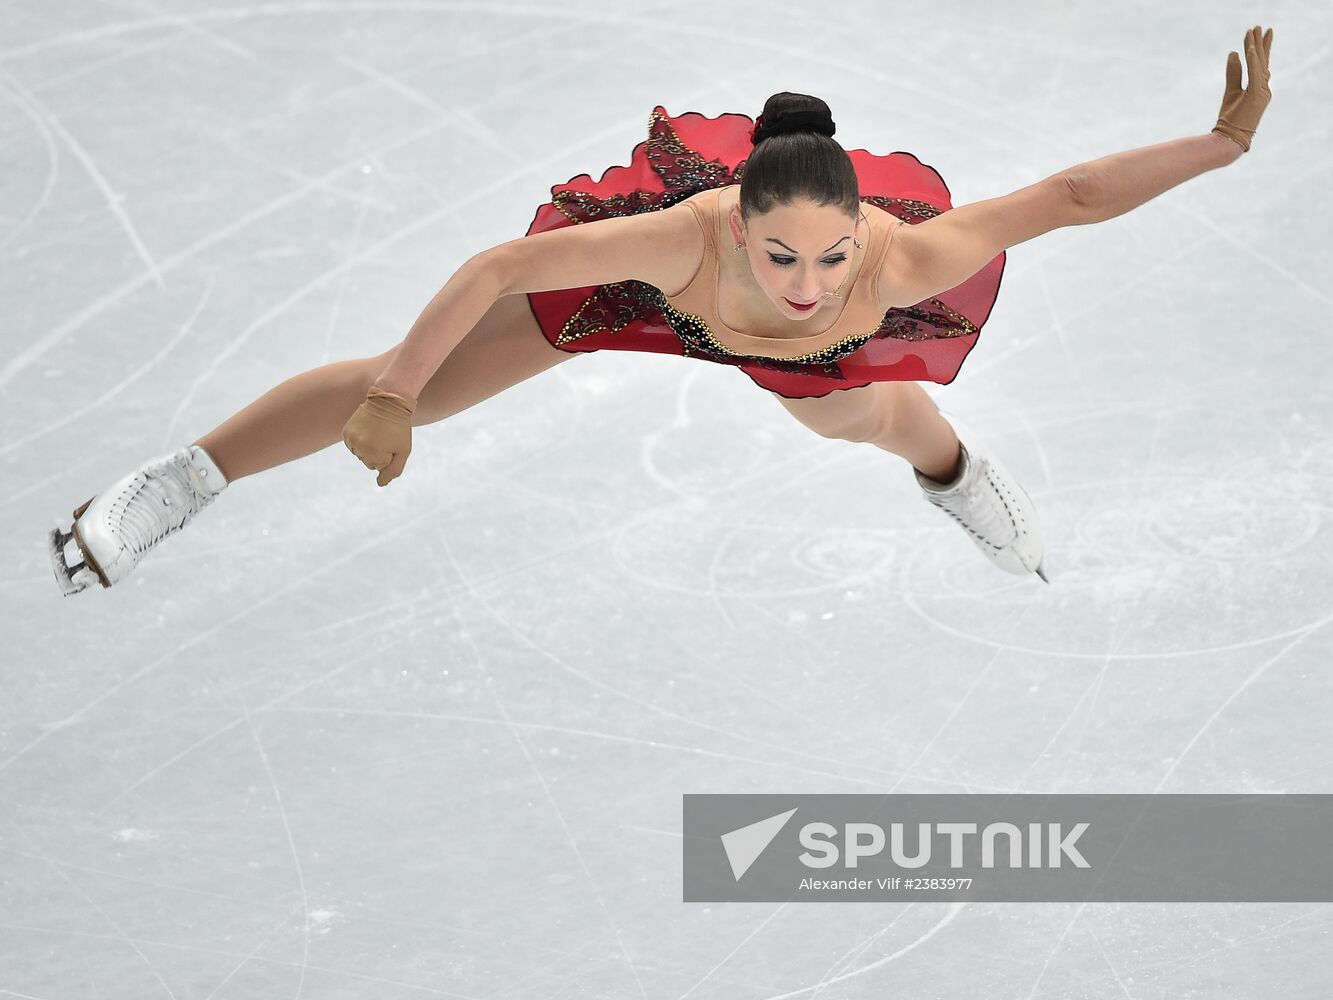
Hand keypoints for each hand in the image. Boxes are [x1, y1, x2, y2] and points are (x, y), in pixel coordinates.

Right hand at [342, 385, 416, 486]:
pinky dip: (360, 442)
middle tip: (384, 436)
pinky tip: (367, 431)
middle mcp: (360, 446)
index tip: (392, 441)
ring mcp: (351, 439)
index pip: (380, 467)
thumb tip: (380, 484)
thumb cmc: (399, 428)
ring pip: (360, 455)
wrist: (388, 401)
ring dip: (368, 448)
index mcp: (374, 453)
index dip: (389, 455)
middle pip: (368, 462)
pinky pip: (353, 446)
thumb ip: (393, 471)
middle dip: (378, 453)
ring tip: (376, 432)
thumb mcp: (403, 450)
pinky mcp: (345, 432)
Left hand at [1213, 24, 1272, 152]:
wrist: (1229, 140)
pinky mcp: (1256, 96)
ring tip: (1253, 31)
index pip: (1261, 65)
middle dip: (1261, 43)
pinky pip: (1255, 74)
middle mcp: (1264, 90)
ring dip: (1256, 47)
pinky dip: (1253, 61)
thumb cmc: (1230, 119)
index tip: (1258, 35)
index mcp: (1259, 89)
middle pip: (1263, 62)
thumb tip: (1233, 53)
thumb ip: (1234, 73)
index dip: (1260, 49)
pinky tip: (1249, 48)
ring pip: (1260, 64)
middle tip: (1260, 27)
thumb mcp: (1231, 91)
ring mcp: (1263, 93)